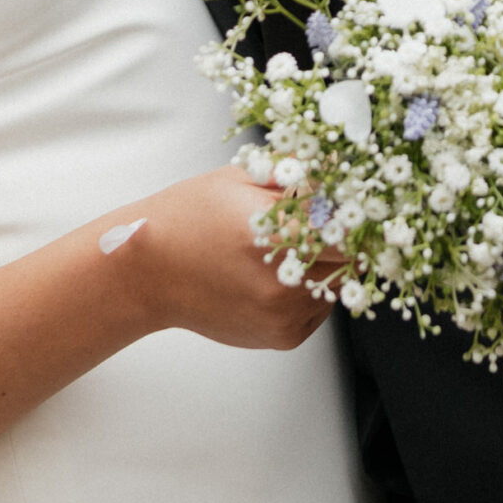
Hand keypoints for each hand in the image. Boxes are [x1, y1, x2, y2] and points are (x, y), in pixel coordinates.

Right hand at [107, 165, 333, 352]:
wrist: (146, 273)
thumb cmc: (187, 217)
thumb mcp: (239, 178)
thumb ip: (295, 172)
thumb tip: (340, 165)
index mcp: (273, 232)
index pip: (349, 226)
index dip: (356, 212)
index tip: (354, 202)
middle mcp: (283, 281)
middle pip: (352, 258)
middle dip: (344, 238)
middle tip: (321, 223)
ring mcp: (283, 314)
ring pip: (339, 284)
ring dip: (327, 264)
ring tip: (285, 250)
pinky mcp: (282, 337)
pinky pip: (320, 310)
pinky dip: (311, 292)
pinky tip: (276, 276)